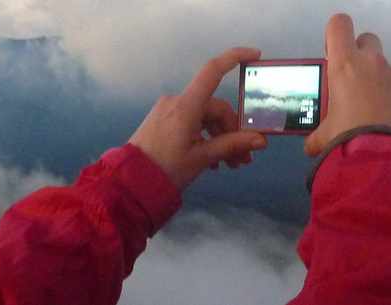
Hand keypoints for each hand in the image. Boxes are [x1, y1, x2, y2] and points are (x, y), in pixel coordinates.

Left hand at [129, 47, 267, 188]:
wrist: (129, 183)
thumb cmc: (166, 168)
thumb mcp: (202, 157)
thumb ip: (232, 145)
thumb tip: (261, 140)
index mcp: (186, 106)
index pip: (212, 71)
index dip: (234, 58)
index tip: (255, 55)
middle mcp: (177, 102)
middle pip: (215, 108)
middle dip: (232, 131)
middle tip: (244, 158)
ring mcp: (168, 110)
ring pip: (205, 118)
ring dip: (221, 138)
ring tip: (231, 165)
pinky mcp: (163, 121)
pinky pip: (192, 123)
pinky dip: (205, 138)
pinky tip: (213, 162)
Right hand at [304, 14, 390, 155]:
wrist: (382, 160)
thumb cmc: (346, 140)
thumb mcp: (324, 137)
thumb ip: (318, 135)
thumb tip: (312, 146)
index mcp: (345, 65)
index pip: (339, 25)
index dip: (336, 35)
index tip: (334, 54)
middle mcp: (372, 63)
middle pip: (367, 40)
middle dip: (361, 54)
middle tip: (355, 82)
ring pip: (387, 68)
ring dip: (380, 83)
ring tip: (376, 113)